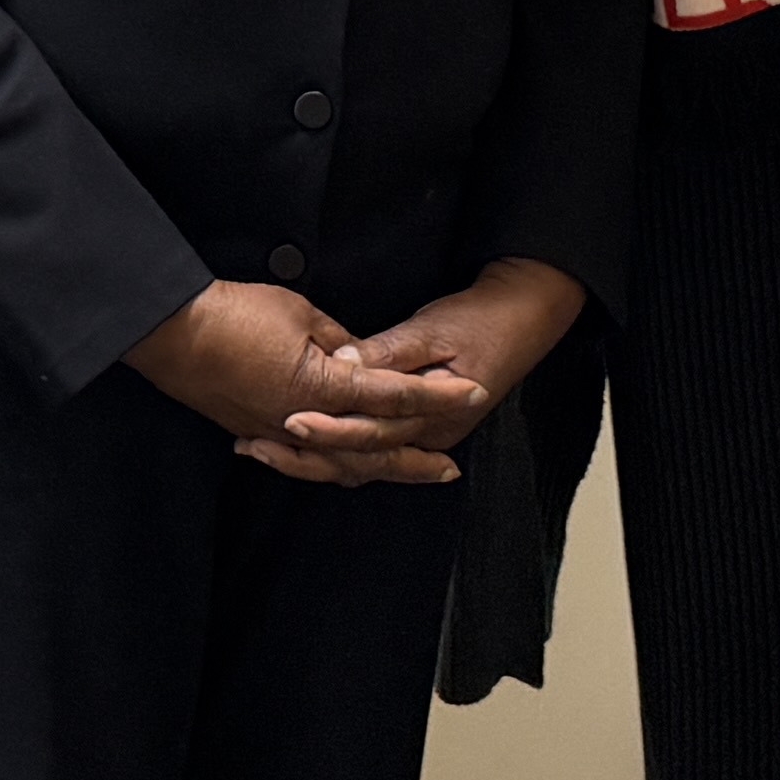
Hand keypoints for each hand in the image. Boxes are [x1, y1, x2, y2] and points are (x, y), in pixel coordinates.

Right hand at [137, 281, 475, 482]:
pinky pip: (304, 461)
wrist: (172, 333)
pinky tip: (339, 469)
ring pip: (339, 465)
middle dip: (415, 459)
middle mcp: (306, 422)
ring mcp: (278, 434)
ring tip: (403, 475)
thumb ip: (342, 344)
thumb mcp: (302, 313)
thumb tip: (365, 362)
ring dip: (376, 471)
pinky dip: (328, 468)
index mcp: (324, 388)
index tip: (472, 394)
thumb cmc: (235, 314)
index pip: (395, 395)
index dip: (437, 396)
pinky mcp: (255, 433)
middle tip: (447, 469)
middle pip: (374, 449)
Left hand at [240, 261, 587, 488]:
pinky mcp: (416, 426)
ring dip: (314, 460)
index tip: (287, 420)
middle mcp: (429, 435)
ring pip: (361, 462)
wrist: (523, 317)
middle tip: (256, 445)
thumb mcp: (432, 329)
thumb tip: (343, 360)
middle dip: (307, 456)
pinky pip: (370, 450)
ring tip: (263, 450)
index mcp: (436, 415)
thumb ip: (388, 350)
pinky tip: (302, 447)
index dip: (328, 429)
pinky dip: (335, 451)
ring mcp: (424, 435)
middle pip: (359, 459)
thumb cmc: (481, 319)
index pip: (372, 432)